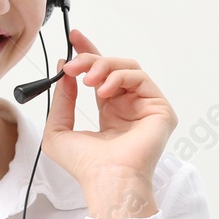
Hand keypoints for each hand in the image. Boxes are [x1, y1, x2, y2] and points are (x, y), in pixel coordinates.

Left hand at [43, 29, 176, 214]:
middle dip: (90, 59)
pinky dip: (119, 78)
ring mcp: (146, 106)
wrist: (107, 180)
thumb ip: (61, 100)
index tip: (73, 38)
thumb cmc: (85, 166)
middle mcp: (129, 106)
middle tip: (72, 66)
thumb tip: (65, 71)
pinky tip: (104, 91)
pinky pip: (141, 78)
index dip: (89, 53)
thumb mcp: (58, 130)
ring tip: (88, 82)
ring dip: (103, 67)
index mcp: (110, 111)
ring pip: (128, 68)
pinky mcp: (160, 109)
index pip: (101, 74)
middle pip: (114, 66)